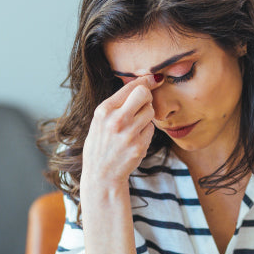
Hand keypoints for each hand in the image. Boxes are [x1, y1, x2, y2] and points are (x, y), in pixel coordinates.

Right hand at [82, 76, 156, 193]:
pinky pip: (151, 129)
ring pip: (150, 111)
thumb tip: (141, 82)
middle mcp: (116, 120)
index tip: (153, 79)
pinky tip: (135, 139)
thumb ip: (117, 103)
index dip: (145, 81)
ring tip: (134, 125)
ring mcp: (129, 134)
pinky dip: (146, 131)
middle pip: (144, 94)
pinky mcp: (139, 146)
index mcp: (104, 110)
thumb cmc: (101, 144)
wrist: (101, 174)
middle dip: (147, 97)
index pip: (130, 87)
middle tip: (142, 104)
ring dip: (146, 116)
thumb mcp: (100, 120)